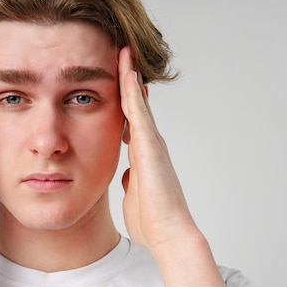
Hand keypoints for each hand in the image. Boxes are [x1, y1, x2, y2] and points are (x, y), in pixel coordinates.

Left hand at [118, 47, 193, 250]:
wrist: (169, 234)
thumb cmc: (153, 220)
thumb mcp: (134, 193)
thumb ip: (131, 180)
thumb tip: (126, 174)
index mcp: (143, 154)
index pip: (131, 119)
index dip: (124, 98)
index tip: (117, 80)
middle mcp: (150, 144)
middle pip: (135, 104)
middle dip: (128, 79)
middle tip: (122, 54)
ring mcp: (152, 143)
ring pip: (137, 102)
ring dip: (129, 76)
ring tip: (123, 52)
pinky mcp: (150, 147)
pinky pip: (138, 112)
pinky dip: (132, 91)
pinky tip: (126, 72)